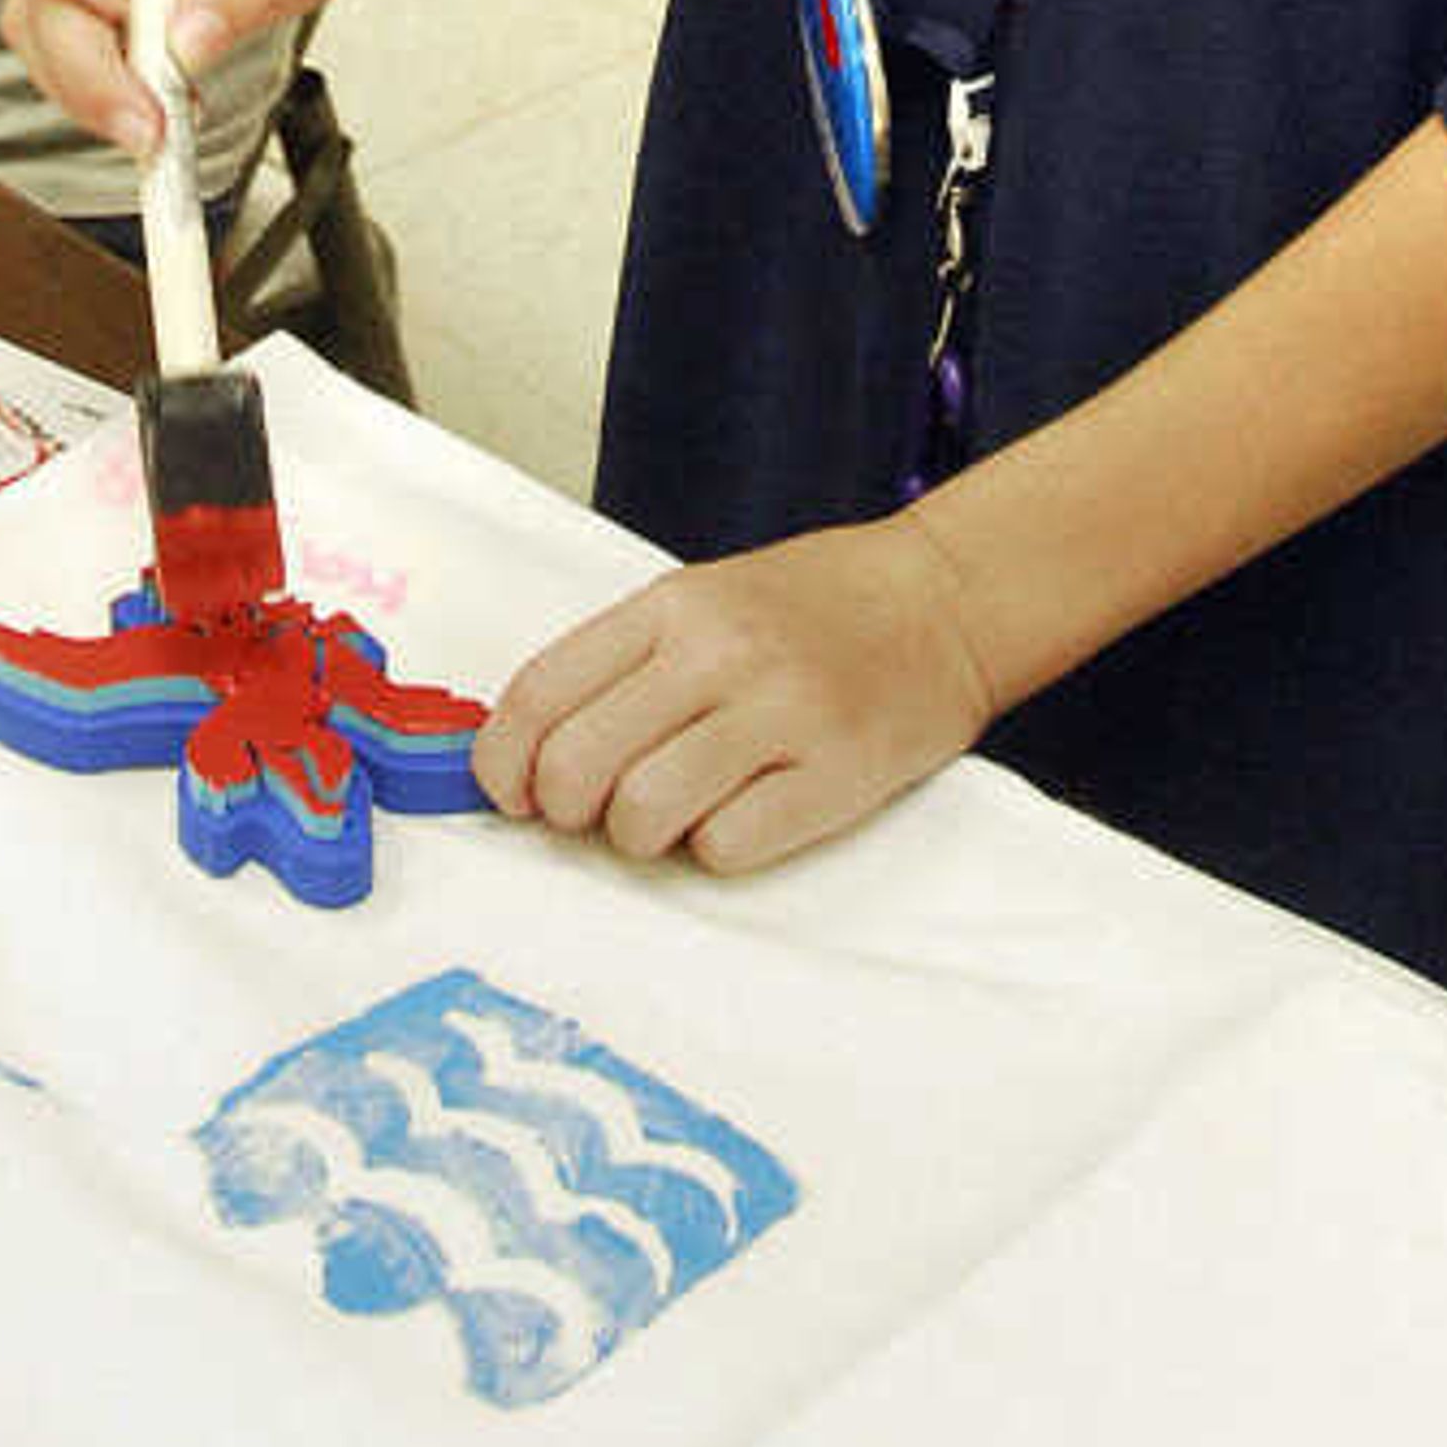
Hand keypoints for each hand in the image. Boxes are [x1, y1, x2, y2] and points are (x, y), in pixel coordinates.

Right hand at [0, 0, 409, 159]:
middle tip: (145, 116)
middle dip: (83, 61)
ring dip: (87, 91)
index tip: (120, 4)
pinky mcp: (117, 9)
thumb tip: (184, 45)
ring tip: (156, 129)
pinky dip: (109, 97)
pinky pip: (80, 59)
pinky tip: (163, 113)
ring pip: (44, 32)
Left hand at [477, 521, 1001, 875]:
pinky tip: (741, 813)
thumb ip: (621, 666)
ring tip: (673, 814)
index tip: (509, 792)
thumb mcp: (704, 600)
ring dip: (640, 835)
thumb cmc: (812, 609)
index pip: (541, 692)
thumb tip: (528, 756)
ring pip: (644, 812)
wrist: (943, 598)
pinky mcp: (838, 772)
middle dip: (566, 810)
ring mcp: (783, 711)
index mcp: (673, 605)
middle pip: (580, 762)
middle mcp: (721, 651)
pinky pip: (729, 846)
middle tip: (592, 812)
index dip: (503, 762)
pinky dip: (717, 849)